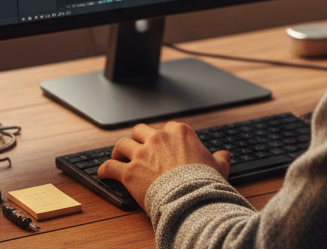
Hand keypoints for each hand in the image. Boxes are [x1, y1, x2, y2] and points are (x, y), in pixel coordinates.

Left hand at [97, 121, 231, 209]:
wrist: (191, 197)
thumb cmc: (205, 182)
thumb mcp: (219, 167)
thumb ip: (220, 158)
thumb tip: (224, 155)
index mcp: (179, 132)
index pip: (166, 127)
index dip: (162, 137)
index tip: (161, 145)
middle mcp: (158, 138)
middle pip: (140, 131)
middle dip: (137, 139)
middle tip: (135, 148)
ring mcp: (142, 154)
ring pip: (122, 144)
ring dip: (118, 151)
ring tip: (116, 157)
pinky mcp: (129, 172)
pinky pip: (110, 167)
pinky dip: (104, 169)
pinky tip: (103, 173)